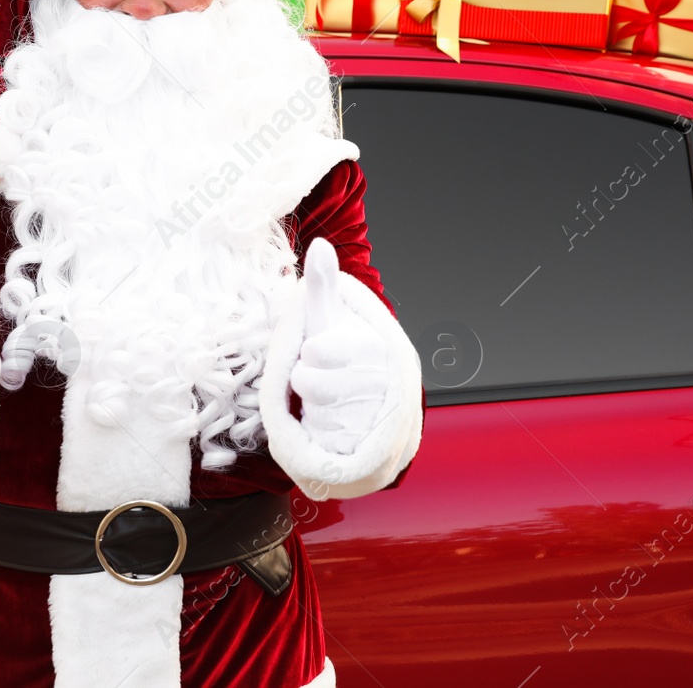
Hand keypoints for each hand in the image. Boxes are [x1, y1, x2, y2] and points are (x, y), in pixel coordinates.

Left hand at [291, 238, 390, 454]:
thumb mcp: (332, 321)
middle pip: (310, 383)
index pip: (317, 350)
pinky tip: (338, 427)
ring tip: (332, 403)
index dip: (311, 354)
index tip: (324, 354)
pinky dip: (323, 437)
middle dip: (308, 383)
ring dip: (314, 410)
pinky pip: (326, 441)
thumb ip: (324, 285)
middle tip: (326, 380)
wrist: (375, 415)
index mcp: (376, 344)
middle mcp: (384, 380)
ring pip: (317, 413)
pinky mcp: (372, 448)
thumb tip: (320, 243)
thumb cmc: (344, 360)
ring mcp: (381, 415)